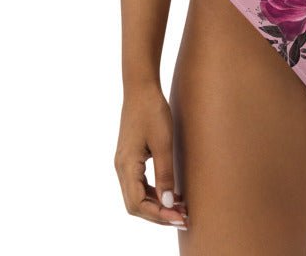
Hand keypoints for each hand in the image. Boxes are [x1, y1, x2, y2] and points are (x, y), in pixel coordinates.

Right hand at [113, 84, 188, 229]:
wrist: (141, 88)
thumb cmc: (152, 111)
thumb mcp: (163, 142)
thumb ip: (165, 174)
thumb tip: (168, 204)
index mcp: (126, 165)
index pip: (137, 204)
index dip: (158, 215)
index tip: (179, 218)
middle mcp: (121, 168)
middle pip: (135, 204)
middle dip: (158, 215)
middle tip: (183, 218)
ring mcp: (124, 163)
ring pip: (137, 196)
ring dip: (157, 205)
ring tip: (181, 209)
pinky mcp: (130, 158)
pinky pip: (139, 184)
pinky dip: (154, 193)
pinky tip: (171, 193)